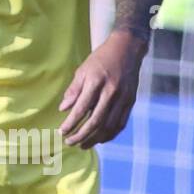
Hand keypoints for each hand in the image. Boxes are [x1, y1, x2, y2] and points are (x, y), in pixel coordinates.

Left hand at [59, 31, 146, 147]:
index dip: (71, 123)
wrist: (127, 48)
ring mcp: (123, 97)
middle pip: (96, 121)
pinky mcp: (131, 101)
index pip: (82, 108)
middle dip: (81, 135)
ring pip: (109, 126)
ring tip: (83, 145)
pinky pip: (120, 123)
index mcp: (96, 81)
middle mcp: (111, 91)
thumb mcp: (83, 70)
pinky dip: (110, 135)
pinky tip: (100, 140)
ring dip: (95, 139)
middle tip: (69, 143)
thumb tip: (63, 109)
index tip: (62, 132)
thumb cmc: (101, 59)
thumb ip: (74, 90)